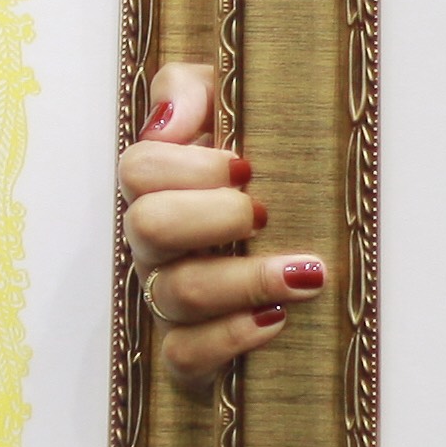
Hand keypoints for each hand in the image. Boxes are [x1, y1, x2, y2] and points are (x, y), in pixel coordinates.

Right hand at [126, 61, 322, 388]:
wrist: (293, 228)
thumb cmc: (257, 164)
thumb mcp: (227, 105)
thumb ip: (190, 91)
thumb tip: (170, 121)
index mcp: (158, 186)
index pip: (139, 170)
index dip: (187, 167)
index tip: (245, 166)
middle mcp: (153, 243)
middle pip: (150, 228)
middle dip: (212, 218)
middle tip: (263, 212)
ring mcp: (167, 296)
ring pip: (176, 294)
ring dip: (243, 281)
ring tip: (305, 273)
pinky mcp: (191, 346)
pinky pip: (185, 355)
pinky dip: (228, 340)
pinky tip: (276, 319)